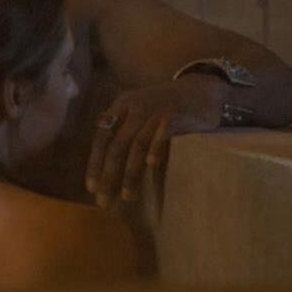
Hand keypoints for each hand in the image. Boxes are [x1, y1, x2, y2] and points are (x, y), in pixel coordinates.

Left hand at [84, 76, 224, 207]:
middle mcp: (136, 105)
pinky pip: (163, 134)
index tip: (91, 188)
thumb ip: (123, 131)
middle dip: (109, 175)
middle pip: (117, 144)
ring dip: (130, 172)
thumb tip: (104, 169)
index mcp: (122, 104)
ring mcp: (156, 109)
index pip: (102, 136)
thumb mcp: (139, 112)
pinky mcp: (175, 114)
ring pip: (137, 144)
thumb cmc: (166, 109)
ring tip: (127, 196)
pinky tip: (151, 164)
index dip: (95, 163)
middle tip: (104, 200)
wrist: (200, 91)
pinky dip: (155, 148)